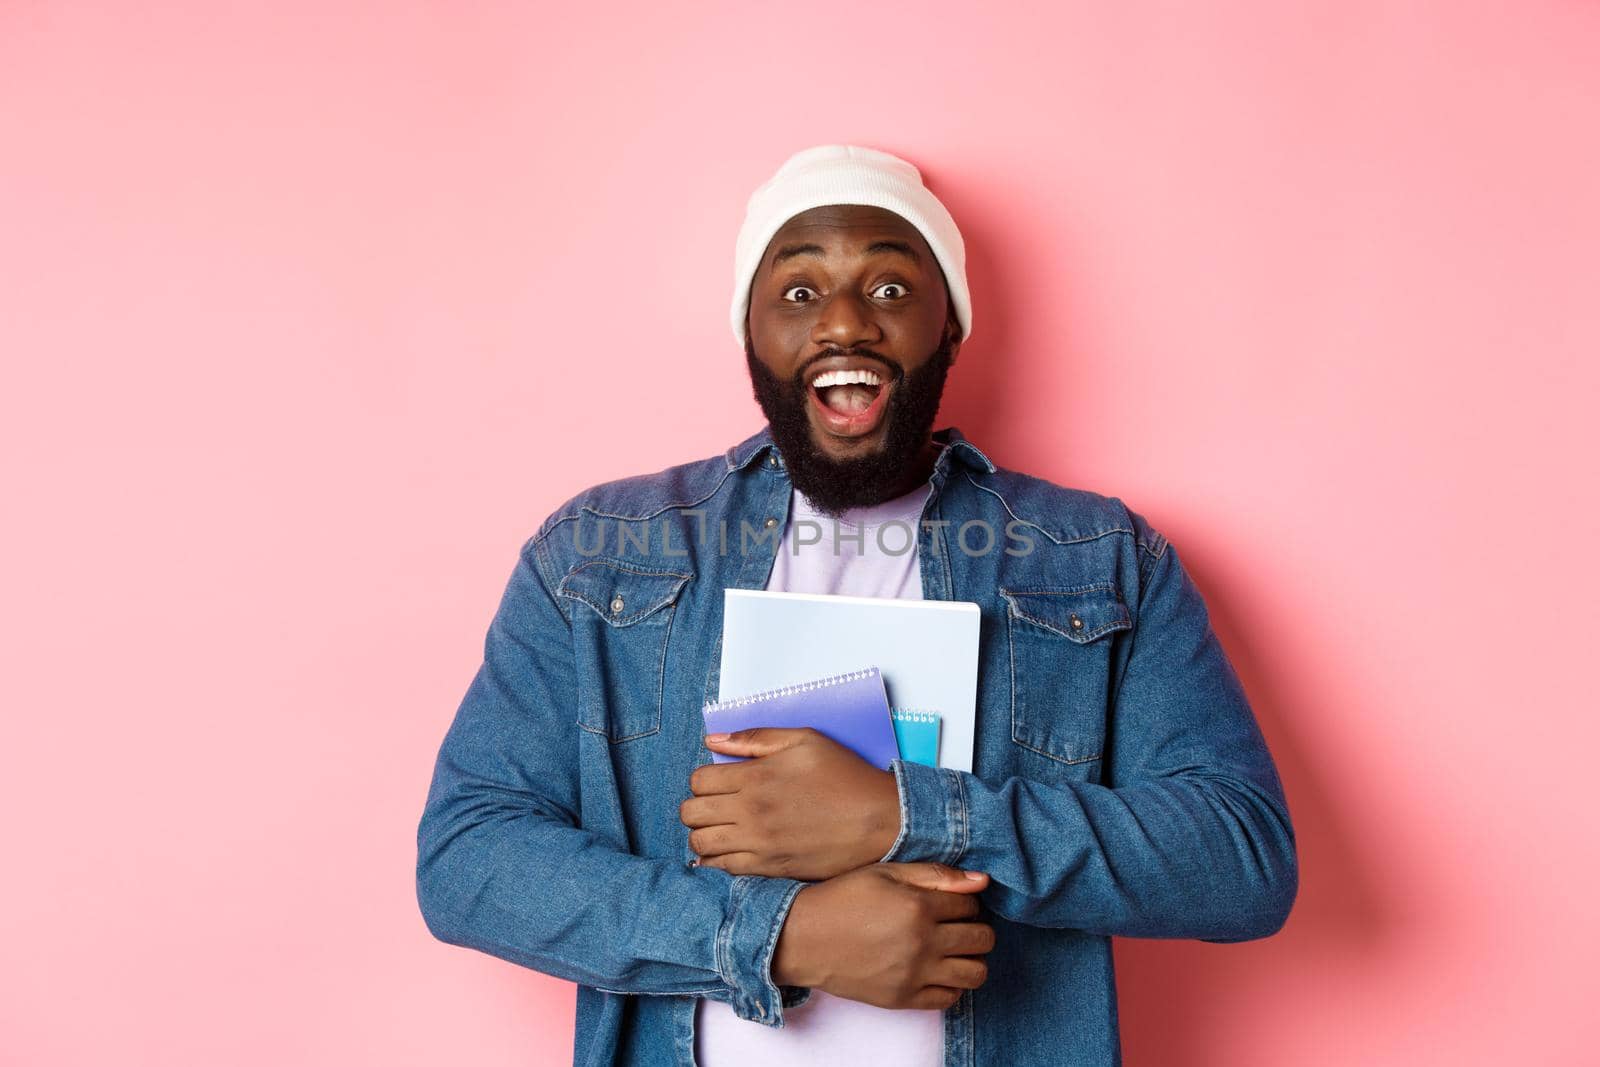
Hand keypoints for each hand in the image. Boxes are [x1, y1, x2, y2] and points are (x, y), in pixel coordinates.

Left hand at [681, 727, 900, 880]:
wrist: (880, 819)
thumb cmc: (845, 776)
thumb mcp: (804, 740)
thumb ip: (755, 738)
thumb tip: (714, 741)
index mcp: (756, 777)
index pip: (699, 781)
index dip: (703, 779)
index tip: (718, 782)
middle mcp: (751, 812)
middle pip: (692, 814)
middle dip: (697, 807)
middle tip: (715, 805)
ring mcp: (759, 844)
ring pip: (701, 845)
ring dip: (703, 834)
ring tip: (720, 828)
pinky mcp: (770, 868)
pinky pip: (723, 871)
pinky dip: (716, 862)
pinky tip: (727, 852)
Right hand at [772, 862, 994, 1010]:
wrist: (804, 938)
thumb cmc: (843, 898)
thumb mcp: (886, 873)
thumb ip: (935, 875)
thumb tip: (982, 881)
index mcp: (918, 906)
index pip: (971, 905)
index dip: (965, 901)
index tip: (951, 903)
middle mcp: (922, 943)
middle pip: (981, 939)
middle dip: (977, 928)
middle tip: (957, 925)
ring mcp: (914, 975)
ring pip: (975, 973)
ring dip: (972, 959)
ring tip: (954, 949)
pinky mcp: (903, 999)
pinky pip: (950, 998)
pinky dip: (953, 985)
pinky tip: (938, 970)